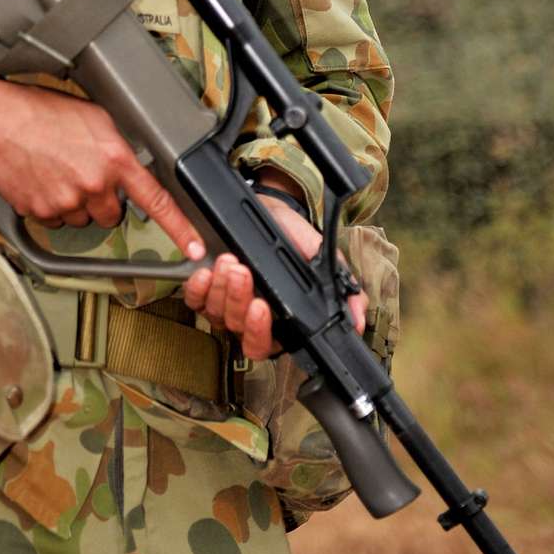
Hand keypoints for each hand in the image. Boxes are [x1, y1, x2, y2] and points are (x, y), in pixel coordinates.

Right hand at [0, 72, 206, 253]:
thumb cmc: (42, 112)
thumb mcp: (95, 117)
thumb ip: (118, 146)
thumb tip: (129, 165)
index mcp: (114, 158)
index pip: (157, 200)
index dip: (181, 229)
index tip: (196, 248)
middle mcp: (94, 184)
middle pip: (111, 214)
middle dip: (101, 200)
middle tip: (82, 173)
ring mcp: (67, 201)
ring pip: (82, 219)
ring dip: (75, 203)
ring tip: (56, 171)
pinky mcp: (42, 212)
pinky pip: (55, 221)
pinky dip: (50, 207)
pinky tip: (41, 180)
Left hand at [182, 178, 367, 360]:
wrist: (271, 210)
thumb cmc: (294, 238)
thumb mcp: (320, 258)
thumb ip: (342, 288)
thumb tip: (358, 319)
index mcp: (278, 321)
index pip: (265, 344)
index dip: (260, 331)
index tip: (262, 306)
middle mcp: (249, 319)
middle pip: (237, 329)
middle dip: (238, 300)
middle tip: (243, 271)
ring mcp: (225, 306)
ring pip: (216, 313)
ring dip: (222, 288)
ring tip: (230, 260)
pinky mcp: (205, 289)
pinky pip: (195, 300)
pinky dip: (197, 287)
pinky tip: (205, 271)